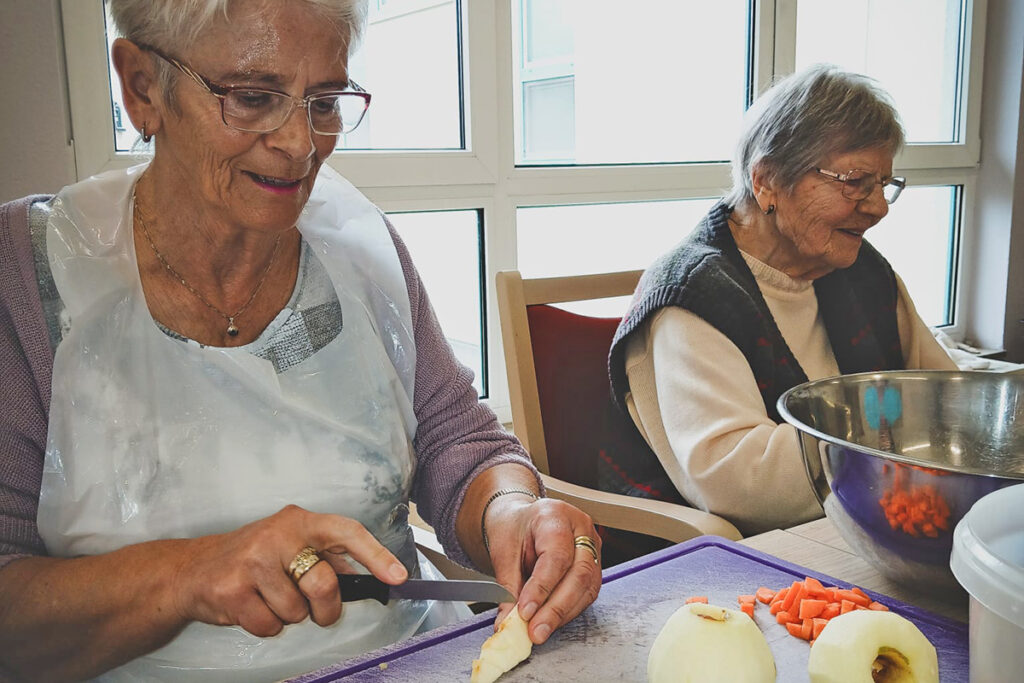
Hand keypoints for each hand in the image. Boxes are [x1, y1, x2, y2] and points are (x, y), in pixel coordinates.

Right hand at [170, 505, 407, 636]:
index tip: (397, 577)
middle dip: (325, 608)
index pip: (346, 531)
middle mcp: (277, 535)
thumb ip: (325, 557)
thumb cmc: (251, 558)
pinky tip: (251, 607)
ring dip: (287, 616)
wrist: (192, 569)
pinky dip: (265, 626)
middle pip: (324, 584)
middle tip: (316, 610)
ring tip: (268, 598)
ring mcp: (252, 561)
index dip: (375, 554)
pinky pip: (268, 626)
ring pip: (295, 611)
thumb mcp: (289, 545)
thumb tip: (370, 576)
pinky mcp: (232, 589)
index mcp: (299, 522)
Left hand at [485, 498, 600, 644]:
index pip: (556, 555)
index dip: (542, 587)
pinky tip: (551, 621)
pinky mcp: (595, 566)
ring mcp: (592, 546)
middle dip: (556, 609)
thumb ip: (508, 587)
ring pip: (587, 588)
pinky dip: (568, 612)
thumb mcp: (503, 552)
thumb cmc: (514, 529)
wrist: (523, 521)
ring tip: (540, 630)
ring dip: (563, 614)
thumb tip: (508, 621)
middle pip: (579, 574)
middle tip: (535, 631)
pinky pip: (587, 594)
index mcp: (555, 515)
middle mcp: (580, 528)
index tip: (525, 612)